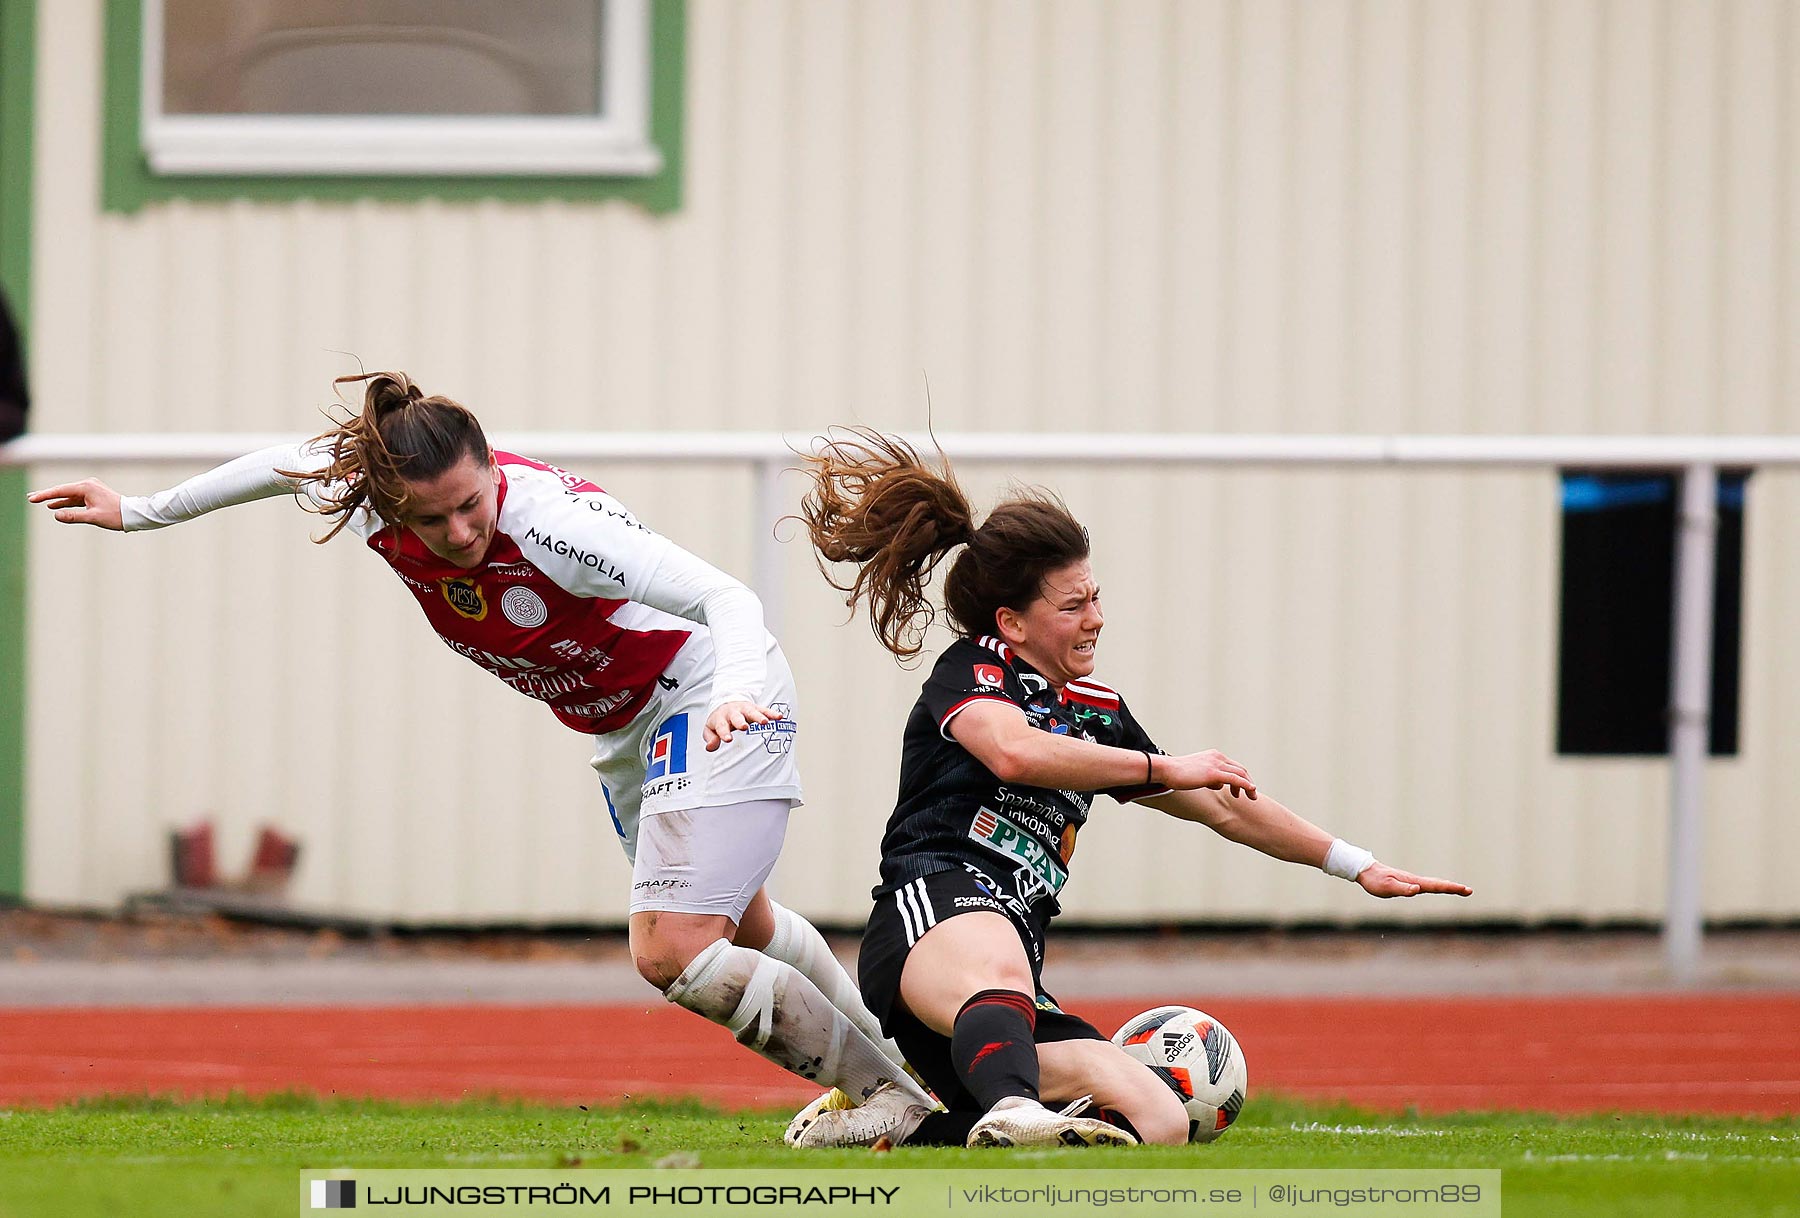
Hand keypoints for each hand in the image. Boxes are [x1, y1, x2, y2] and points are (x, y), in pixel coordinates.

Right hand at [28, 479, 124, 530]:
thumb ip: (73, 516)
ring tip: (38, 500)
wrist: (133, 514)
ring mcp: (91, 489)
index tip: (32, 499)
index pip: (61, 490)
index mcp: (87, 487)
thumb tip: (55, 515)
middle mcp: (88, 485)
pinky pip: (75, 498)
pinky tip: (54, 505)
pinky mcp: (93, 495)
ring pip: (68, 494)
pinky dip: (65, 502)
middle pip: (62, 490)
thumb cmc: (116, 516)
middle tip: (30, 498)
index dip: (45, 495)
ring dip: (54, 498)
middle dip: (46, 494)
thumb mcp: (93, 517)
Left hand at [703, 699, 783, 751]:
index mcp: (721, 718)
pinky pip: (764, 710)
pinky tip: (778, 717)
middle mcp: (733, 712)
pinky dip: (771, 713)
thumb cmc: (720, 720)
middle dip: (740, 722)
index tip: (729, 739)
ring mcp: (745, 709)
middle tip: (744, 727)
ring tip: (765, 722)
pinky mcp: (755, 708)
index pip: (721, 726)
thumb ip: (710, 739)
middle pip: (737, 717)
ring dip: (758, 717)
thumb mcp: (710, 729)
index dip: (724, 733)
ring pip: (752, 712)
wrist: (728, 703)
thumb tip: (711, 747)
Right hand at [1156, 749, 1255, 798]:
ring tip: (1251, 798)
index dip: (1240, 778)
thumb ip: (1210, 777)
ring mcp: (1216, 764)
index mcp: (1213, 756)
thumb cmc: (1177, 773)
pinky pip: (1235, 779)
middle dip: (1248, 783)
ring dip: (1249, 786)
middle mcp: (1217, 757)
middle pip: (1240, 769)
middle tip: (1251, 796)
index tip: (1239, 791)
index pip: (1233, 766)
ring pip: (1241, 774)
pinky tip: (1252, 791)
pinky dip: (1246, 785)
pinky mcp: (1213, 773)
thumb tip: (1218, 785)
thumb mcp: (1197, 773)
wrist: (1166, 769)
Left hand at [1356, 863, 1472, 898]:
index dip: (1451, 888)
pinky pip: (1426, 884)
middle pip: (1438, 884)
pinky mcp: (1407, 882)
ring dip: (1447, 886)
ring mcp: (1412, 881)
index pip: (1436, 886)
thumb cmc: (1375, 880)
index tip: (1466, 889)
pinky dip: (1437, 886)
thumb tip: (1418, 889)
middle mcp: (1415, 880)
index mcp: (1413, 882)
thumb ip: (1402, 889)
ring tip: (1459, 889)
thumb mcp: (1387, 887)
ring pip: (1433, 883)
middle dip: (1454, 887)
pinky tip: (1437, 887)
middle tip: (1469, 891)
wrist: (1365, 870)